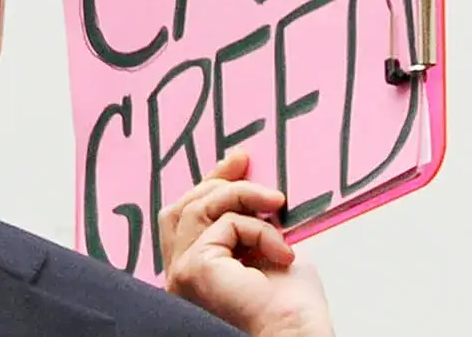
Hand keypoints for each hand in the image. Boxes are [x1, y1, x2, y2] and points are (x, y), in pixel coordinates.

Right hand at [159, 150, 333, 336]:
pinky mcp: (194, 269)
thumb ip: (249, 225)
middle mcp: (179, 273)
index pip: (188, 218)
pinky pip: (223, 224)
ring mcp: (181, 272)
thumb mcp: (267, 251)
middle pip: (182, 208)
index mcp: (195, 272)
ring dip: (242, 195)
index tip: (237, 163)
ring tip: (277, 203)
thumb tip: (254, 190)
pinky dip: (257, 229)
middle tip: (245, 161)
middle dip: (216, 180)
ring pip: (198, 207)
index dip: (209, 185)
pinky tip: (281, 252)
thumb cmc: (292, 311)